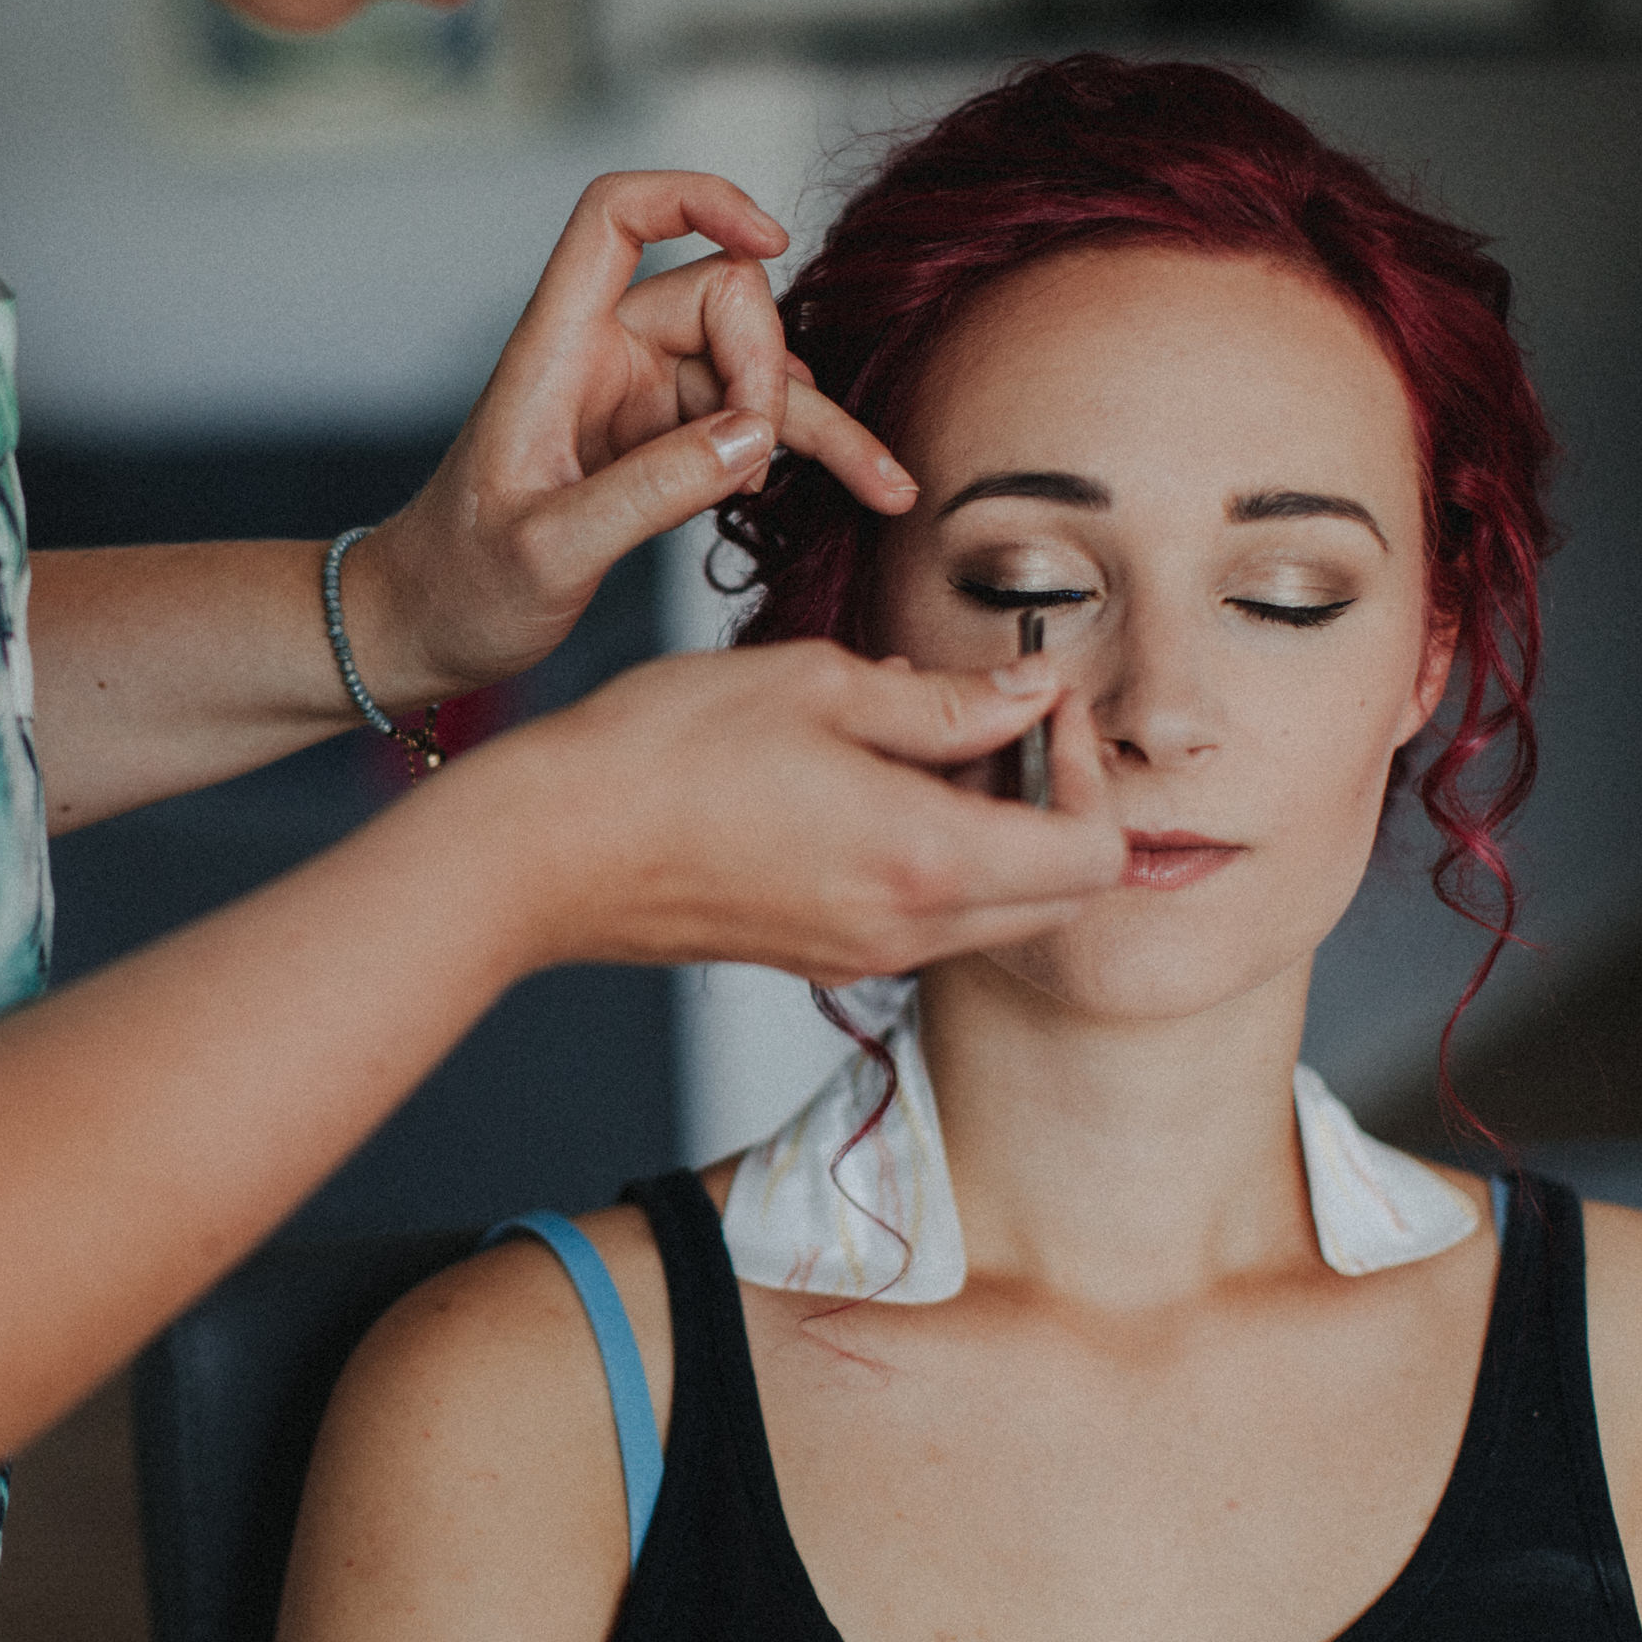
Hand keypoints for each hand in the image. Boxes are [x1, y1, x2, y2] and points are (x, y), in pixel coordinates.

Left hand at [346, 173, 919, 706]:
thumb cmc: (460, 587)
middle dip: (766, 367)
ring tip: (877, 486)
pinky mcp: (661, 445)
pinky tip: (854, 488)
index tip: (769, 239)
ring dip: (812, 421)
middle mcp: (601, 356)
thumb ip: (649, 493)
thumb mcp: (548, 553)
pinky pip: (748, 425)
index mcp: (555, 350)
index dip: (695, 196)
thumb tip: (756, 439)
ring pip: (751, 368)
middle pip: (720, 297)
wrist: (426, 630)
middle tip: (762, 464)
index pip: (616, 216)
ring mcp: (637, 399)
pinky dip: (801, 452)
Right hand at [447, 643, 1123, 981]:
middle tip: (998, 719)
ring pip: (994, 909)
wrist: (546, 849)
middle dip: (1057, 803)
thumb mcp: (816, 684)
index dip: (1090, 767)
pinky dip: (930, 852)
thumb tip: (1030, 694)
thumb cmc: (662, 751)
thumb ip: (943, 701)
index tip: (1041, 702)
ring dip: (992, 828)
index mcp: (925, 860)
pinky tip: (859, 776)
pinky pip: (922, 915)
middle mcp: (908, 931)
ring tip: (915, 736)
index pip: (1095, 853)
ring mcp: (860, 955)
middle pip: (1060, 896)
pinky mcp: (816, 956)